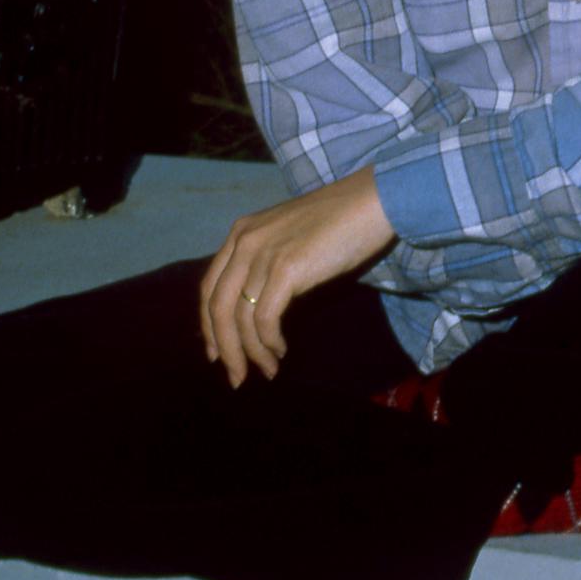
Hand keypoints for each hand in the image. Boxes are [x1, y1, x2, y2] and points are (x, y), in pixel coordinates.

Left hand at [198, 169, 395, 386]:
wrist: (371, 201)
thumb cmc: (341, 220)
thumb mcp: (289, 237)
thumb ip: (267, 261)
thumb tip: (258, 307)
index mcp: (241, 233)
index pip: (209, 287)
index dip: (208, 325)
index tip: (217, 353)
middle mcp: (244, 242)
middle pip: (217, 307)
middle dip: (225, 349)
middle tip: (236, 377)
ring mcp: (263, 254)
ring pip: (240, 318)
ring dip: (251, 352)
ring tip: (268, 369)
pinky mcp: (286, 268)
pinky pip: (266, 318)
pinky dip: (269, 341)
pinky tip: (281, 350)